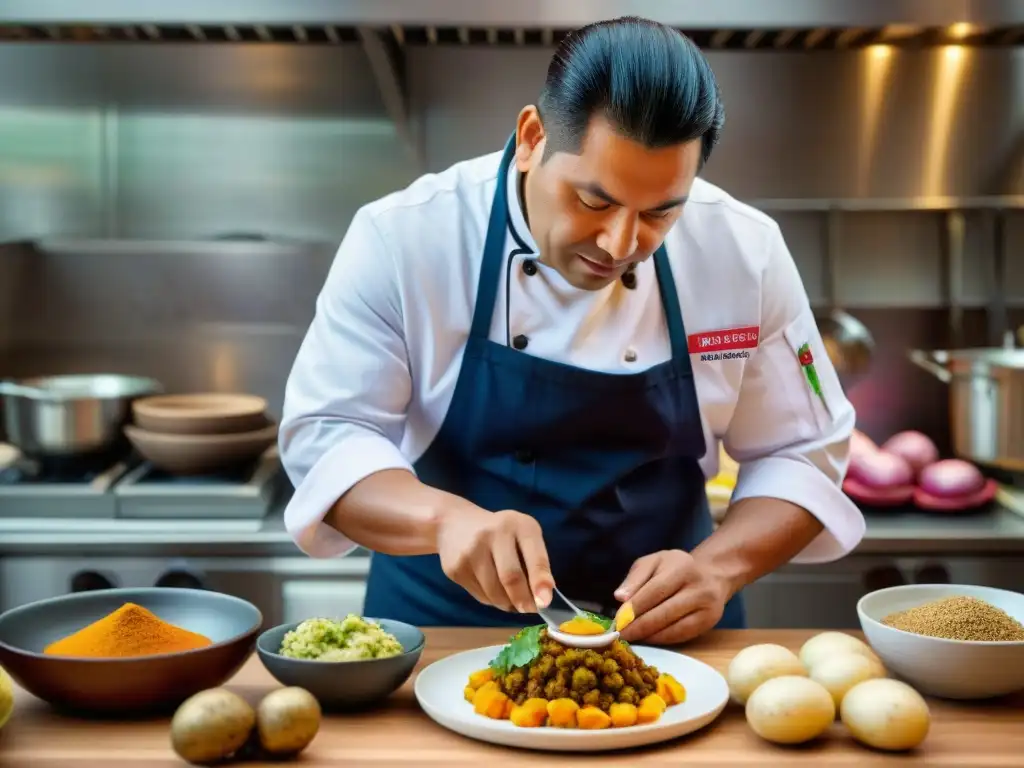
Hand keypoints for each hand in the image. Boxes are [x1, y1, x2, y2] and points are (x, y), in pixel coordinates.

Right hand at [436, 507, 554, 613]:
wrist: (455, 524)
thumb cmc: (501, 533)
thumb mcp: (523, 536)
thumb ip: (535, 563)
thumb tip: (542, 599)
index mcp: (519, 525)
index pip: (534, 556)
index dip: (540, 581)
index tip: (545, 602)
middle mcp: (494, 534)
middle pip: (511, 577)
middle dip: (524, 600)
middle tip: (530, 609)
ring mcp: (471, 551)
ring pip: (495, 592)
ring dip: (508, 603)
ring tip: (512, 599)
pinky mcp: (456, 568)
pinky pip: (481, 595)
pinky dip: (492, 600)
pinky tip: (493, 589)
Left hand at [614, 550, 730, 644]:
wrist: (712, 575)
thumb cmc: (675, 568)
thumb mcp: (653, 562)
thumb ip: (635, 577)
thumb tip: (620, 598)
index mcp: (682, 567)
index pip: (655, 590)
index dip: (635, 607)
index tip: (618, 620)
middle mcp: (698, 587)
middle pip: (664, 613)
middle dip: (639, 626)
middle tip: (621, 634)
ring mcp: (707, 607)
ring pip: (673, 628)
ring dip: (649, 636)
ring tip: (631, 638)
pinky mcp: (709, 623)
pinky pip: (681, 636)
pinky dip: (662, 640)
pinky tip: (648, 638)